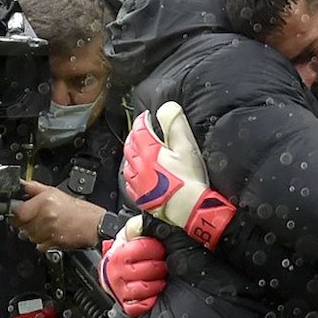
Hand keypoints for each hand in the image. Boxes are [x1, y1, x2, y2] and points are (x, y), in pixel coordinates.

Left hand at [10, 180, 105, 250]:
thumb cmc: (78, 209)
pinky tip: (51, 234)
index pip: (18, 212)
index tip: (20, 213)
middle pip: (21, 226)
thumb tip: (21, 185)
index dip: (16, 213)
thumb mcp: (56, 192)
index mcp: (45, 201)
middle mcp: (46, 215)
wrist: (94, 224)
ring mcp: (49, 230)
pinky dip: (42, 242)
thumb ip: (35, 188)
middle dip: (26, 223)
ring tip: (47, 226)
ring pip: (29, 236)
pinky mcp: (53, 242)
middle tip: (36, 219)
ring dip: (35, 233)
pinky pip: (38, 245)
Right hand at [98, 216, 167, 316]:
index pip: (141, 248)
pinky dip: (148, 302)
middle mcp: (115, 271)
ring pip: (142, 288)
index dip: (155, 248)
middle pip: (143, 269)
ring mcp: (119, 289)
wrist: (119, 271)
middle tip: (163, 264)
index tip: (161, 248)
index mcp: (119, 252)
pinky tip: (154, 294)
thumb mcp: (137, 236)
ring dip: (156, 284)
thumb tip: (149, 221)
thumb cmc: (133, 252)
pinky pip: (136, 306)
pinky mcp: (124, 304)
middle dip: (159, 267)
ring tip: (160, 278)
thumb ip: (143, 228)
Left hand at [122, 101, 234, 249]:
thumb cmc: (189, 180)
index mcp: (149, 151)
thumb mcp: (186, 146)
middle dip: (135, 134)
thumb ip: (175, 124)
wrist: (188, 209)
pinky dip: (132, 171)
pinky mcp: (141, 197)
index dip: (143, 120)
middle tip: (142, 129)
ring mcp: (138, 182)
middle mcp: (139, 166)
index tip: (147, 116)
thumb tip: (166, 108)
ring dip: (132, 152)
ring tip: (139, 149)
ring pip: (128, 162)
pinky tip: (139, 173)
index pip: (139, 129)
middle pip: (130, 145)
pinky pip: (130, 180)